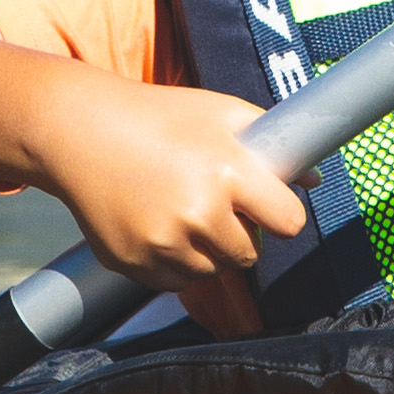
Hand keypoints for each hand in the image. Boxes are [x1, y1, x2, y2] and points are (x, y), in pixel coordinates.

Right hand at [18, 74, 304, 288]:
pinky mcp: (134, 263)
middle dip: (239, 232)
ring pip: (212, 271)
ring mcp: (163, 243)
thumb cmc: (157, 117)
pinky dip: (173, 261)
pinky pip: (175, 280)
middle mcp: (198, 212)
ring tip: (178, 207)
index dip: (281, 214)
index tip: (269, 208)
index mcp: (228, 172)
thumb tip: (314, 178)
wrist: (80, 131)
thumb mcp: (221, 113)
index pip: (289, 222)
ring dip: (205, 250)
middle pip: (250, 253)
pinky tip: (154, 222)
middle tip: (212, 200)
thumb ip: (272, 143)